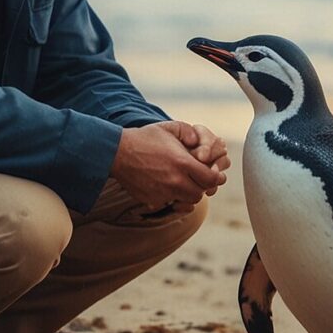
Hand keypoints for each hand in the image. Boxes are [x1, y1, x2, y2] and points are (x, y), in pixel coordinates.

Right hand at [110, 120, 226, 213]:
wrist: (117, 153)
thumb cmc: (145, 138)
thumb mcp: (170, 127)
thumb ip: (191, 133)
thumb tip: (201, 145)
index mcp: (182, 163)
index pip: (211, 179)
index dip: (215, 177)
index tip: (213, 173)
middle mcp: (175, 181)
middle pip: (200, 193)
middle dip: (202, 186)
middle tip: (197, 177)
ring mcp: (163, 193)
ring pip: (187, 202)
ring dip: (189, 193)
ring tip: (183, 182)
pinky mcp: (153, 200)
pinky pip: (170, 204)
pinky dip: (172, 198)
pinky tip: (167, 186)